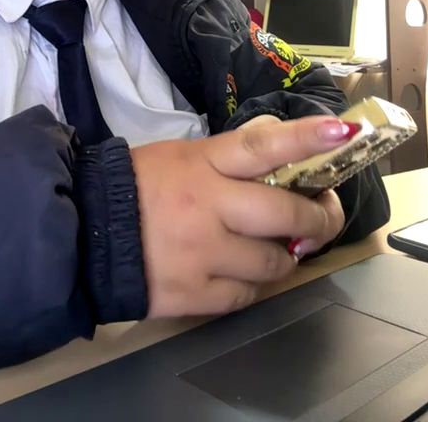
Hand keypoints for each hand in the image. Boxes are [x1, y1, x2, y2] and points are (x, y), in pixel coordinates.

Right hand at [130, 115, 349, 317]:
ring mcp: (203, 254)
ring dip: (284, 256)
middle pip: (286, 213)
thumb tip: (280, 156)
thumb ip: (228, 158)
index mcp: (203, 164)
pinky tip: (242, 272)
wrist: (83, 232)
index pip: (263, 145)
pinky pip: (247, 295)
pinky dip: (254, 285)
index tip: (344, 131)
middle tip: (320, 215)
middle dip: (317, 217)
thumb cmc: (136, 186)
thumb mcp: (181, 155)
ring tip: (273, 248)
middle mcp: (209, 206)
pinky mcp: (194, 294)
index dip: (306, 138)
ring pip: (275, 262)